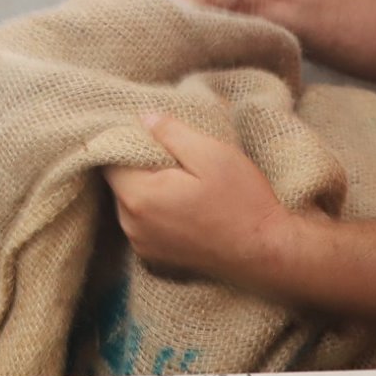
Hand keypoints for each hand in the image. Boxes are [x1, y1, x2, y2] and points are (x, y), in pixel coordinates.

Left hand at [103, 112, 291, 289]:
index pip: (109, 159)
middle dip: (137, 163)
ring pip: (129, 200)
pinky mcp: (154, 256)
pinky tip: (183, 201)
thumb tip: (143, 118)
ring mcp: (142, 245)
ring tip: (181, 177)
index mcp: (139, 198)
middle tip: (171, 152)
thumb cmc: (242, 202)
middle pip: (118, 181)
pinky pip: (142, 221)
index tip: (151, 132)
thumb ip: (171, 133)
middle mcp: (131, 226)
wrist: (265, 254)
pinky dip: (155, 207)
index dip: (127, 139)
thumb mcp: (211, 155)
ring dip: (147, 185)